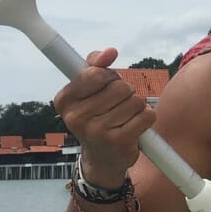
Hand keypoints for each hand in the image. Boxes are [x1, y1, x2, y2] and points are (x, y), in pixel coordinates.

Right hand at [53, 48, 156, 184]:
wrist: (102, 159)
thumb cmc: (96, 116)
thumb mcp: (88, 90)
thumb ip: (95, 65)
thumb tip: (110, 52)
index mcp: (64, 100)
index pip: (96, 73)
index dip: (109, 77)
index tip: (107, 85)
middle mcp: (76, 117)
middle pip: (120, 86)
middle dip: (125, 92)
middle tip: (117, 105)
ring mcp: (97, 131)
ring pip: (135, 100)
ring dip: (136, 106)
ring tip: (125, 117)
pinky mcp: (119, 142)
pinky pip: (146, 115)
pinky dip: (146, 117)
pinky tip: (135, 126)